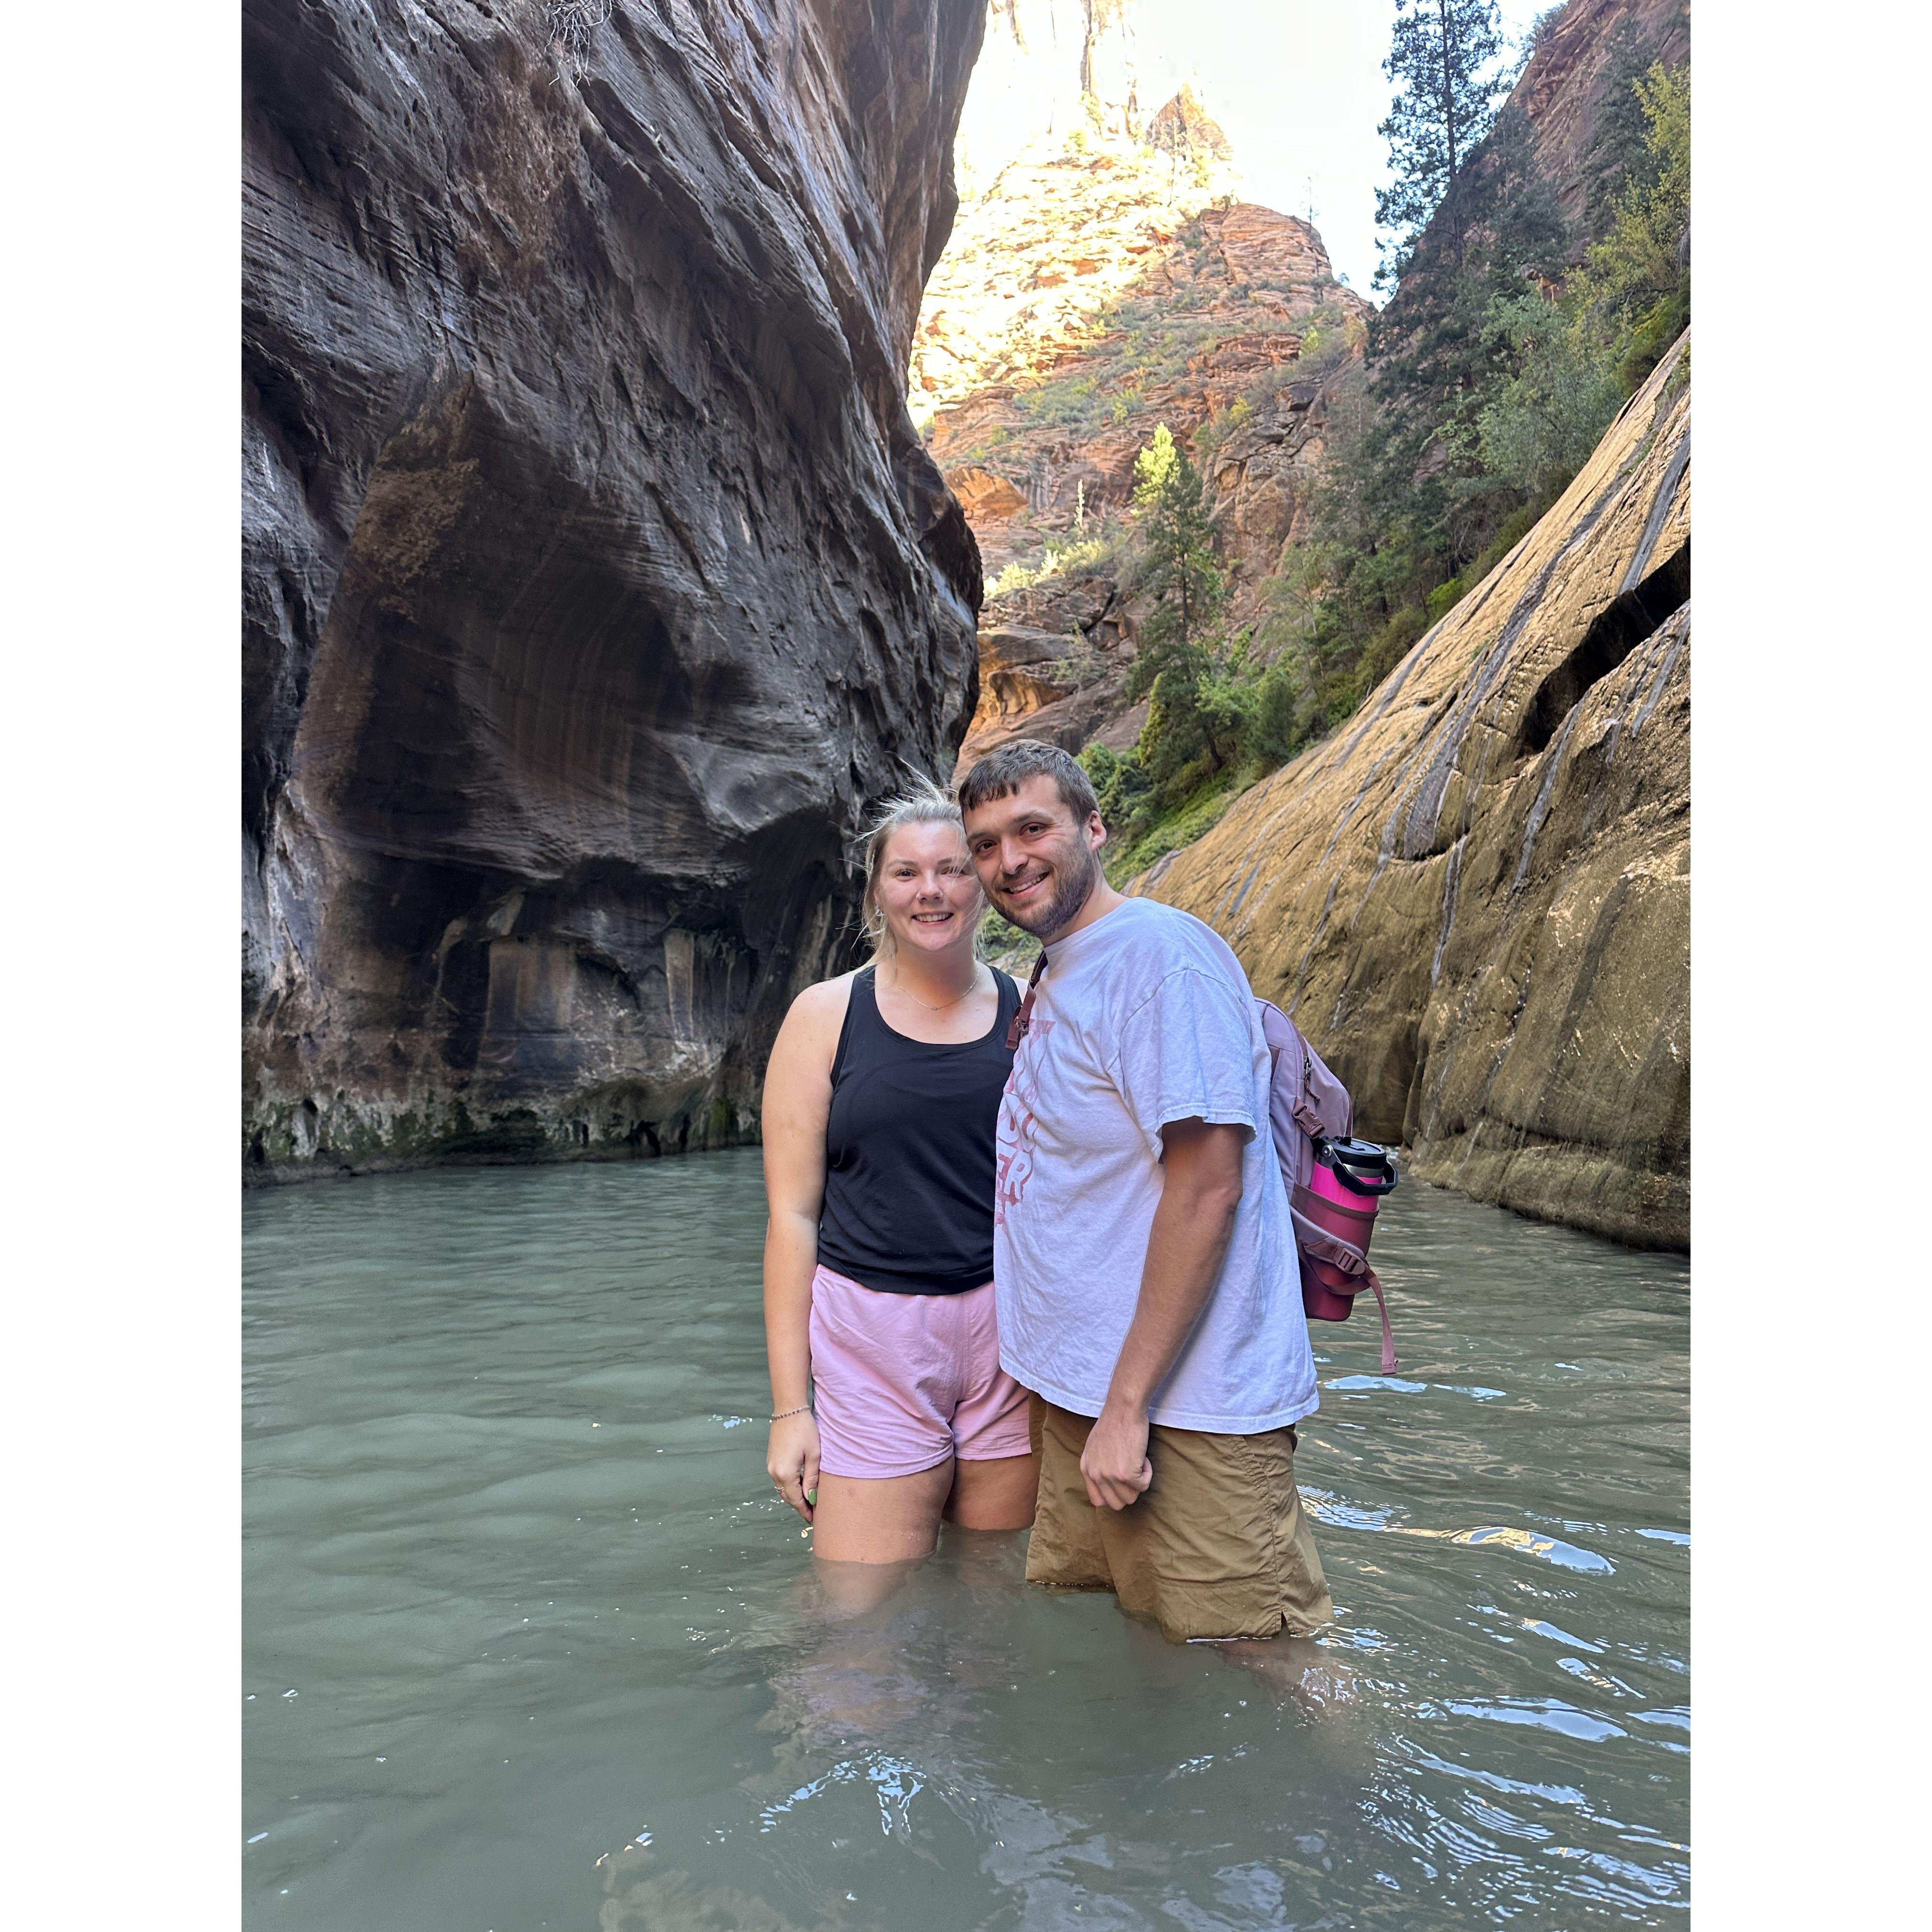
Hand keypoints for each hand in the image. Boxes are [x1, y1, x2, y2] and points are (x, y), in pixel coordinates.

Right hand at [767, 1411, 820, 1521]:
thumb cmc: (804, 1430)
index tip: (814, 1518)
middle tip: (814, 1511)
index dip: (805, 1510)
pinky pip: (780, 1478)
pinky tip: (801, 1483)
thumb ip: (812, 1478)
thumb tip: (811, 1497)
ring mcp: (770, 1465)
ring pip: (783, 1488)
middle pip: (787, 1496)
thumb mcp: (814, 1455)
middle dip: (800, 1504)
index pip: (795, 1499)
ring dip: (794, 1494)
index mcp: (785, 1473)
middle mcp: (774, 1472)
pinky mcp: (771, 1459)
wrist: (788, 1410)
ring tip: (809, 1498)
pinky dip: (789, 1484)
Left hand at [1080, 1396, 1151, 1510]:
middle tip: (1132, 1471)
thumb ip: (1097, 1467)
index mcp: (1086, 1469)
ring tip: (1137, 1461)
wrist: (1123, 1409)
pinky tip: (1143, 1457)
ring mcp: (1110, 1476)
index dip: (1113, 1496)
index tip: (1122, 1483)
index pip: (1098, 1501)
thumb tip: (1108, 1486)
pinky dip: (1147, 1473)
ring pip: (1131, 1498)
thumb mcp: (1094, 1447)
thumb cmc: (1113, 1423)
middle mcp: (1095, 1475)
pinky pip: (1143, 1486)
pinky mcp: (1126, 1473)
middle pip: (1116, 1504)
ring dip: (1138, 1482)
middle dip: (1128, 1491)